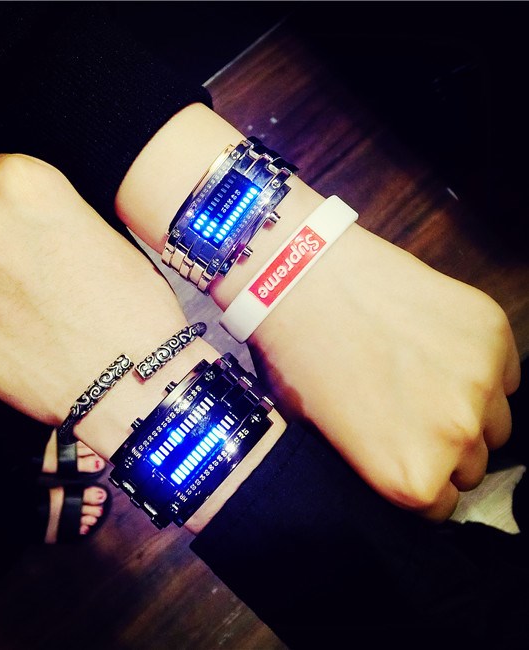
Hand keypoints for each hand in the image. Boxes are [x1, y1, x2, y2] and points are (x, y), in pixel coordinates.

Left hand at [0, 154, 190, 427]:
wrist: (128, 383)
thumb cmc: (131, 313)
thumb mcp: (104, 236)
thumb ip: (53, 217)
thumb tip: (33, 228)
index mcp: (23, 185)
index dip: (11, 207)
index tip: (22, 229)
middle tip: (29, 278)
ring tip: (24, 315)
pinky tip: (11, 339)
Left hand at [250, 224, 520, 520]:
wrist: (300, 280)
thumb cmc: (297, 358)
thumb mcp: (324, 436)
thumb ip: (379, 465)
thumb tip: (406, 470)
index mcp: (409, 476)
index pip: (441, 505)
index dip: (421, 478)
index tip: (406, 455)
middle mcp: (455, 438)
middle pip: (473, 465)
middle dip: (445, 446)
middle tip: (410, 412)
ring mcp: (479, 381)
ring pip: (496, 420)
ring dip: (469, 408)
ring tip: (424, 378)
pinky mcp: (491, 331)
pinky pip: (504, 372)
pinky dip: (479, 367)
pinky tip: (437, 347)